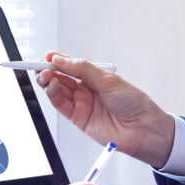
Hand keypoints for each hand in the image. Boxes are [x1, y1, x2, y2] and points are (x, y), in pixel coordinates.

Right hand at [34, 51, 176, 167]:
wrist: (144, 129)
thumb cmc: (134, 103)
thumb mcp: (108, 80)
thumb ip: (82, 70)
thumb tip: (61, 60)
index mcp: (94, 77)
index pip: (70, 66)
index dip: (57, 60)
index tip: (47, 56)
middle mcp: (86, 90)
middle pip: (61, 78)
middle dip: (49, 70)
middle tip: (41, 66)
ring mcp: (81, 104)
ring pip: (58, 91)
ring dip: (48, 82)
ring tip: (45, 75)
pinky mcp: (78, 119)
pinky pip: (61, 105)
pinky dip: (53, 95)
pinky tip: (52, 86)